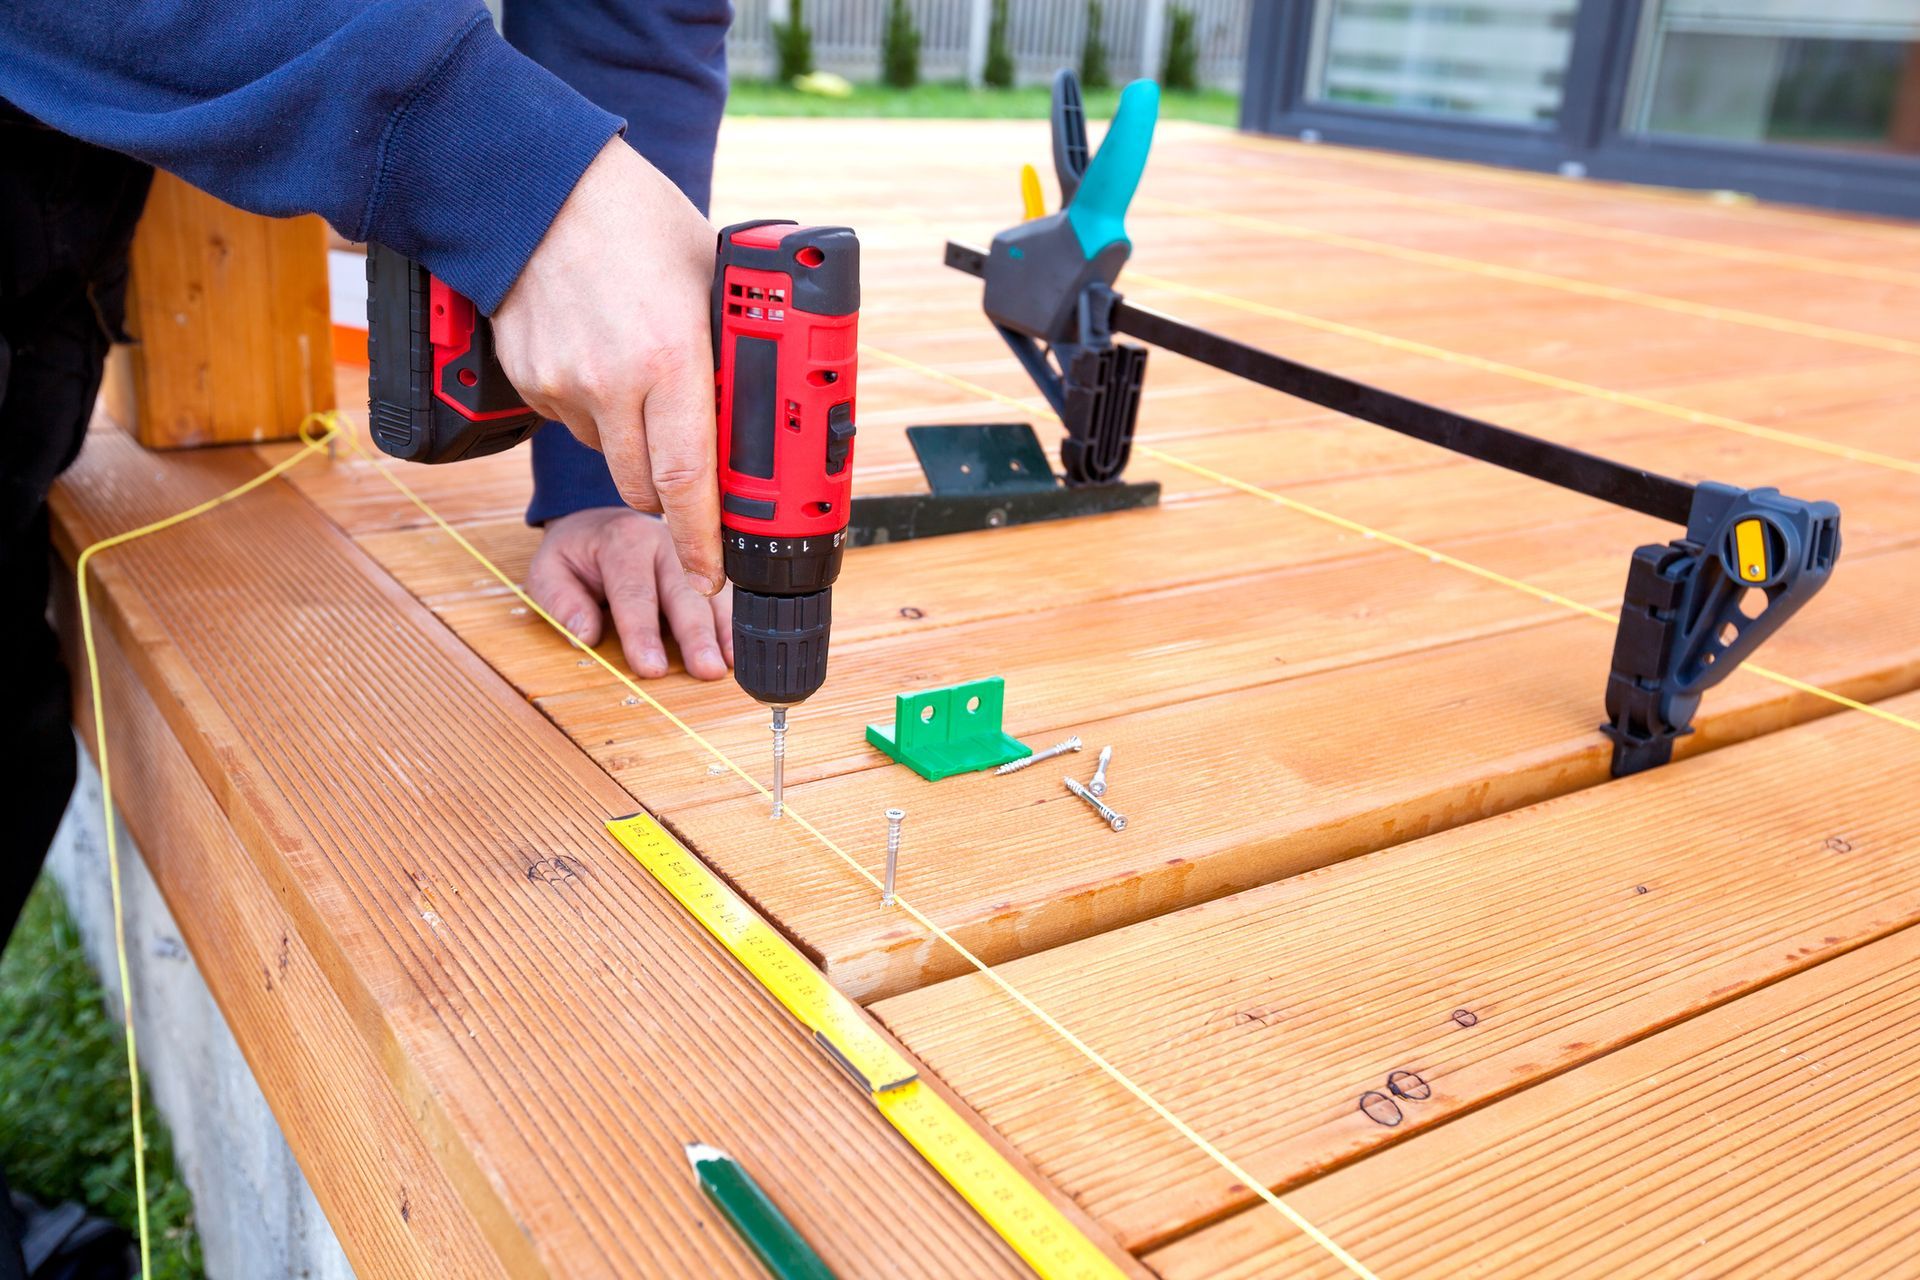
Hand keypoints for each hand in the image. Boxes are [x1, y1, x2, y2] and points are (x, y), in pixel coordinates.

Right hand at [493, 138, 722, 595]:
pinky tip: (599, 354)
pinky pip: (572, 423)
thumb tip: (760, 411)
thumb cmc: (636, 219)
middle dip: (674, 495)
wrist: (536, 184)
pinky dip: (594, 410)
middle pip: (647, 488)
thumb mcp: (709, 279)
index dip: (704, 540)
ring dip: (634, 444)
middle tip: (691, 471)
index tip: (714, 574)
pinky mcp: (528, 380)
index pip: (691, 482)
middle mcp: (613, 381)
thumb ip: (730, 351)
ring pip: (610, 456)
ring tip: (640, 375)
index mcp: (672, 357)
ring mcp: (563, 383)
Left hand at [528, 508, 732, 680]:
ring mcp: (690, 556)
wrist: (600, 524)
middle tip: (706, 669)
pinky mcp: (706, 567)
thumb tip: (585, 635)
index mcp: (623, 542)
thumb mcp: (549, 569)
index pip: (634, 593)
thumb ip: (560, 600)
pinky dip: (733, 623)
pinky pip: (725, 594)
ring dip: (723, 630)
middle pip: (683, 592)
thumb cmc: (577, 554)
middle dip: (696, 634)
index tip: (652, 668)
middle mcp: (664, 544)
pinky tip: (737, 650)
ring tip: (729, 663)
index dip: (643, 633)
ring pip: (712, 593)